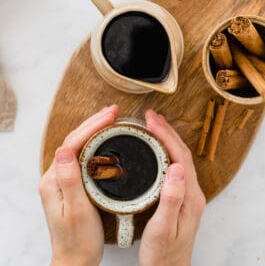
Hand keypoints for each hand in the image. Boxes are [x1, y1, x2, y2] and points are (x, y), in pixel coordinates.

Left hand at [39, 105, 118, 265]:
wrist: (75, 258)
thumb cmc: (78, 239)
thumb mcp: (77, 210)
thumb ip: (69, 179)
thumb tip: (64, 150)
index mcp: (54, 180)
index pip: (73, 143)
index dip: (92, 126)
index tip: (110, 116)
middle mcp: (56, 176)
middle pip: (74, 140)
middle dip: (93, 122)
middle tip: (113, 111)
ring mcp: (63, 178)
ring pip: (78, 145)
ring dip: (94, 129)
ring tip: (110, 118)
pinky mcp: (72, 182)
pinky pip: (83, 155)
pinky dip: (95, 142)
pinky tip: (105, 139)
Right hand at [139, 110, 205, 265]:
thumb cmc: (164, 254)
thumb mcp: (163, 229)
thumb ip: (171, 199)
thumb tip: (176, 168)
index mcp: (190, 196)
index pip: (180, 156)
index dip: (166, 136)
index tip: (151, 121)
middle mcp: (192, 191)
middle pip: (182, 152)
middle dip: (166, 131)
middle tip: (150, 117)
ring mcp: (188, 193)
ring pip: (179, 157)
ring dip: (167, 138)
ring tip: (153, 125)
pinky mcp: (181, 195)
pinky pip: (175, 165)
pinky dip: (165, 151)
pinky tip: (155, 148)